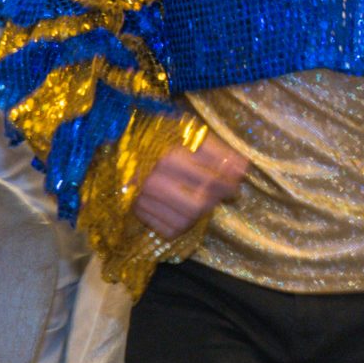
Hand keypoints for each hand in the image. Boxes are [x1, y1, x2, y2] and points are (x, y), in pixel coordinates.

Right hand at [130, 130, 246, 238]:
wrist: (120, 143)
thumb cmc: (159, 134)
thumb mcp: (189, 133)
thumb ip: (216, 150)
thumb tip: (243, 168)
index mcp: (170, 158)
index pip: (210, 180)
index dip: (229, 183)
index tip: (237, 181)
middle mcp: (156, 181)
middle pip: (198, 205)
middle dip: (215, 200)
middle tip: (226, 192)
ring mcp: (144, 198)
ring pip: (184, 221)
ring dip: (199, 214)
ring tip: (203, 199)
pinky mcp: (137, 210)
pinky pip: (168, 230)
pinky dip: (181, 225)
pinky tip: (184, 210)